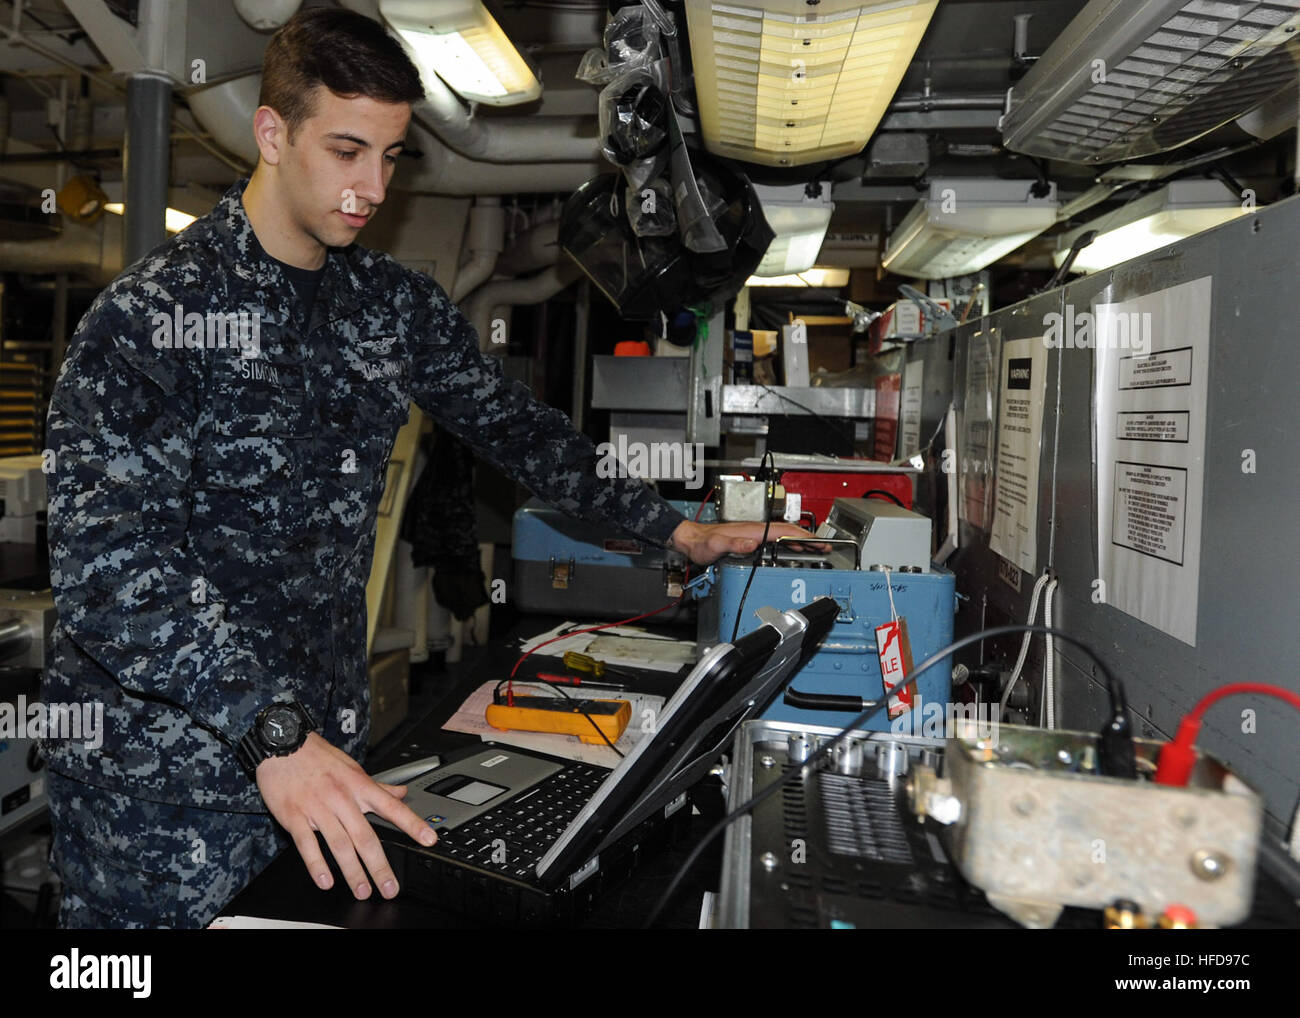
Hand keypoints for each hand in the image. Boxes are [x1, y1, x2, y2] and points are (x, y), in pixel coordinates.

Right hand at [256, 732, 436, 900]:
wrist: (283, 744)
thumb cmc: (318, 757)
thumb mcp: (352, 768)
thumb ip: (377, 786)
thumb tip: (401, 793)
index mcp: (359, 786)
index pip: (392, 808)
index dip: (413, 824)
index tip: (429, 840)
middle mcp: (342, 798)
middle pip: (366, 837)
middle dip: (379, 865)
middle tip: (389, 888)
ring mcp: (318, 808)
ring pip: (340, 844)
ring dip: (353, 871)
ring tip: (362, 890)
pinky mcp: (294, 816)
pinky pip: (307, 844)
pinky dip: (317, 865)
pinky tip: (326, 881)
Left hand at [668, 518, 826, 565]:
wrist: (691, 540)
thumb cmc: (702, 543)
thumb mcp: (715, 546)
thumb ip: (732, 544)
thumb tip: (751, 543)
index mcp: (751, 530)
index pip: (782, 531)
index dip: (801, 536)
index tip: (816, 542)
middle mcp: (755, 530)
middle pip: (787, 532)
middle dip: (808, 539)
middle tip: (825, 547)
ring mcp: (754, 534)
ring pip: (783, 536)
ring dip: (800, 542)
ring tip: (816, 550)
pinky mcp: (750, 540)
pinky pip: (775, 540)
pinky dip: (788, 544)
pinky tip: (793, 550)